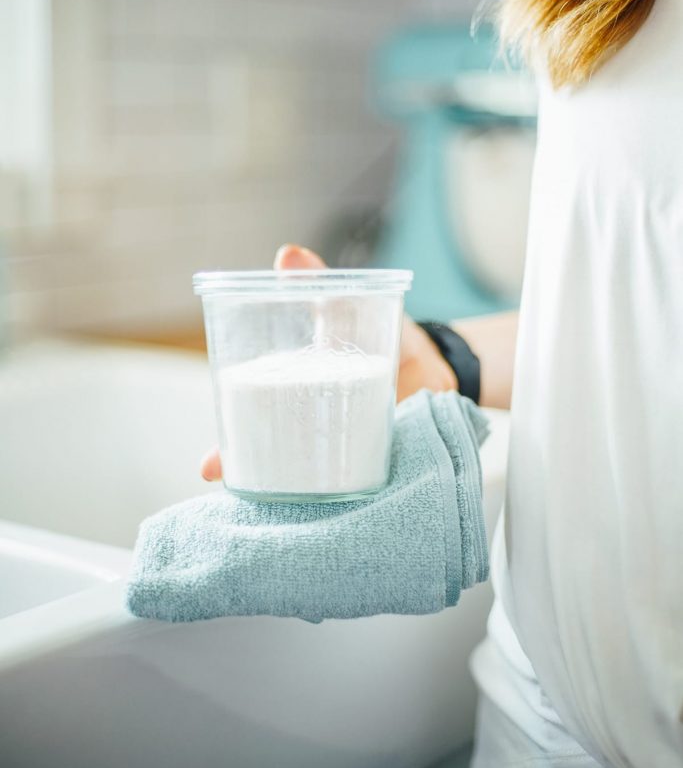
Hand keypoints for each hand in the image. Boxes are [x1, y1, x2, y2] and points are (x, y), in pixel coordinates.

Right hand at [200, 245, 456, 480]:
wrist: (443, 366)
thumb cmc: (385, 339)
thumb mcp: (347, 309)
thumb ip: (319, 284)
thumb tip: (288, 254)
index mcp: (297, 396)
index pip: (253, 426)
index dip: (227, 447)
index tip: (209, 467)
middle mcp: (314, 429)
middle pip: (272, 460)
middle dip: (249, 475)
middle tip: (232, 486)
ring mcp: (347, 446)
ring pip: (308, 477)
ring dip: (290, 490)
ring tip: (275, 503)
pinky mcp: (380, 456)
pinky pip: (355, 480)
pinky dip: (342, 495)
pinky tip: (329, 514)